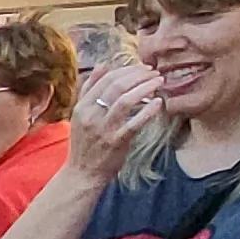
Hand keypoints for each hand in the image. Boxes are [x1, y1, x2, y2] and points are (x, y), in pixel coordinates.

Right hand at [67, 61, 169, 181]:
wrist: (82, 173)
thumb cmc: (84, 143)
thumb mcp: (80, 114)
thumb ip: (89, 89)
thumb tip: (102, 65)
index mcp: (82, 106)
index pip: (106, 79)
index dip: (126, 70)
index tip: (142, 67)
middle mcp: (91, 115)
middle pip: (117, 86)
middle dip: (139, 75)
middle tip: (154, 72)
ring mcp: (104, 129)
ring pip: (126, 100)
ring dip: (145, 88)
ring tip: (159, 82)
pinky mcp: (117, 141)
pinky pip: (135, 123)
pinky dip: (148, 111)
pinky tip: (159, 103)